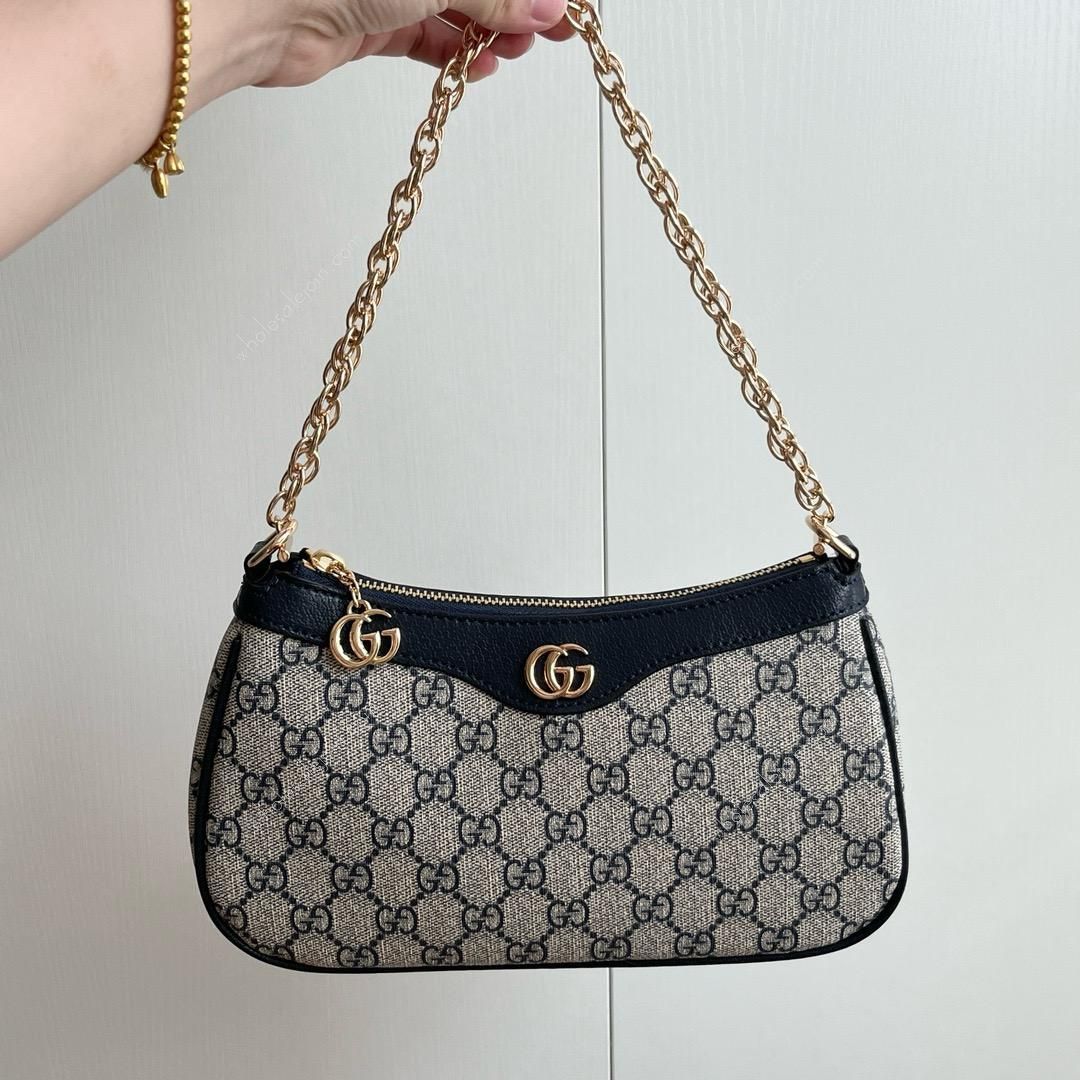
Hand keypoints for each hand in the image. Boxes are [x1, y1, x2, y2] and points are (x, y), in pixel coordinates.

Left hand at [253, 1, 573, 88]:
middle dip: (518, 2)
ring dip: (491, 30)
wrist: (255, 10)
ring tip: (517, 50)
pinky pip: (425, 36)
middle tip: (553, 30)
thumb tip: (547, 7)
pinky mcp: (367, 21)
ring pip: (454, 5)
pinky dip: (454, 52)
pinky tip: (478, 66)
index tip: (565, 3)